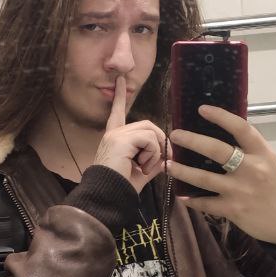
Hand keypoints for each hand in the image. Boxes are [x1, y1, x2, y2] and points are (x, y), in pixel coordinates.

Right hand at [92, 77, 173, 192]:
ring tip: (145, 167)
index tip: (120, 80)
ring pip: (151, 131)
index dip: (120, 97)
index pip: (118, 113)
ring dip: (155, 151)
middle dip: (160, 142)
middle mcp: (114, 133)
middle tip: (162, 161)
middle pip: (148, 125)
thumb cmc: (121, 187)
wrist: (108, 196)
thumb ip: (154, 162)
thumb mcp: (142, 172)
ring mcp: (116, 134)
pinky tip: (142, 166)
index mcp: (115, 138)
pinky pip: (149, 140)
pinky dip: (152, 154)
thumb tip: (167, 158)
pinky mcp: (121, 139)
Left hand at [167, 105, 275, 245]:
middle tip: (175, 135)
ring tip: (168, 164)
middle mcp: (251, 169)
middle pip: (216, 150)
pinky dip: (191, 200)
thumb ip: (250, 150)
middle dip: (192, 140)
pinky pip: (205, 203)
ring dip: (182, 170)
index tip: (202, 109)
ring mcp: (240, 190)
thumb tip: (223, 134)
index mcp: (262, 153)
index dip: (221, 117)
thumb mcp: (270, 162)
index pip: (241, 128)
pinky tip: (181, 195)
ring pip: (203, 178)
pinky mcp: (233, 210)